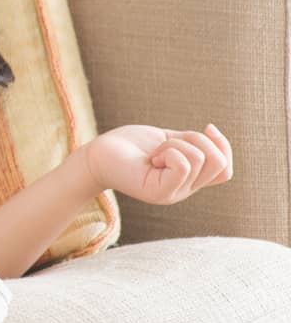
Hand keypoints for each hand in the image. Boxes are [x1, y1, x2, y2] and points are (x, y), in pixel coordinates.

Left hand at [74, 123, 232, 204]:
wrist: (96, 155)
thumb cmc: (128, 146)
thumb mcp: (169, 140)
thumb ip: (191, 142)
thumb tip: (214, 133)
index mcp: (189, 179)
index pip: (226, 171)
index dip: (223, 146)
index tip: (206, 127)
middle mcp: (184, 190)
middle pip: (219, 163)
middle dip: (198, 140)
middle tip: (168, 143)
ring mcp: (173, 194)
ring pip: (201, 159)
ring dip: (177, 144)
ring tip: (155, 152)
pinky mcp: (159, 193)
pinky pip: (183, 165)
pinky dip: (170, 151)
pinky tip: (152, 158)